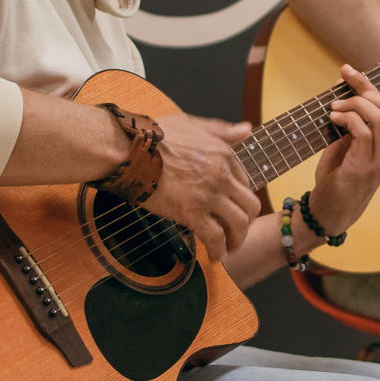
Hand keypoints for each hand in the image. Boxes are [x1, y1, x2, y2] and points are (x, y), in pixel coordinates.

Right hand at [142, 114, 259, 262]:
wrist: (129, 149)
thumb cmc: (153, 135)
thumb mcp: (193, 124)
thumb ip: (222, 130)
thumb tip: (246, 129)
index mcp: (223, 154)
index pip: (245, 181)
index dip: (240, 197)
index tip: (233, 207)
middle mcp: (222, 175)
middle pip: (249, 205)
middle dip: (246, 222)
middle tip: (237, 232)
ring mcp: (209, 194)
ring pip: (238, 223)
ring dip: (237, 239)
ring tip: (229, 248)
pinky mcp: (192, 212)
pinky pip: (215, 237)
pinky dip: (218, 250)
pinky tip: (214, 256)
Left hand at [308, 67, 379, 234]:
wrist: (328, 213)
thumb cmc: (335, 180)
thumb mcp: (345, 146)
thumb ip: (351, 124)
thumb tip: (344, 93)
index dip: (369, 85)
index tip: (347, 71)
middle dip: (365, 89)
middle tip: (341, 88)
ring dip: (354, 105)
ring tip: (334, 109)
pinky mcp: (365, 167)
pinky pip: (364, 132)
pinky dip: (348, 120)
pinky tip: (334, 119)